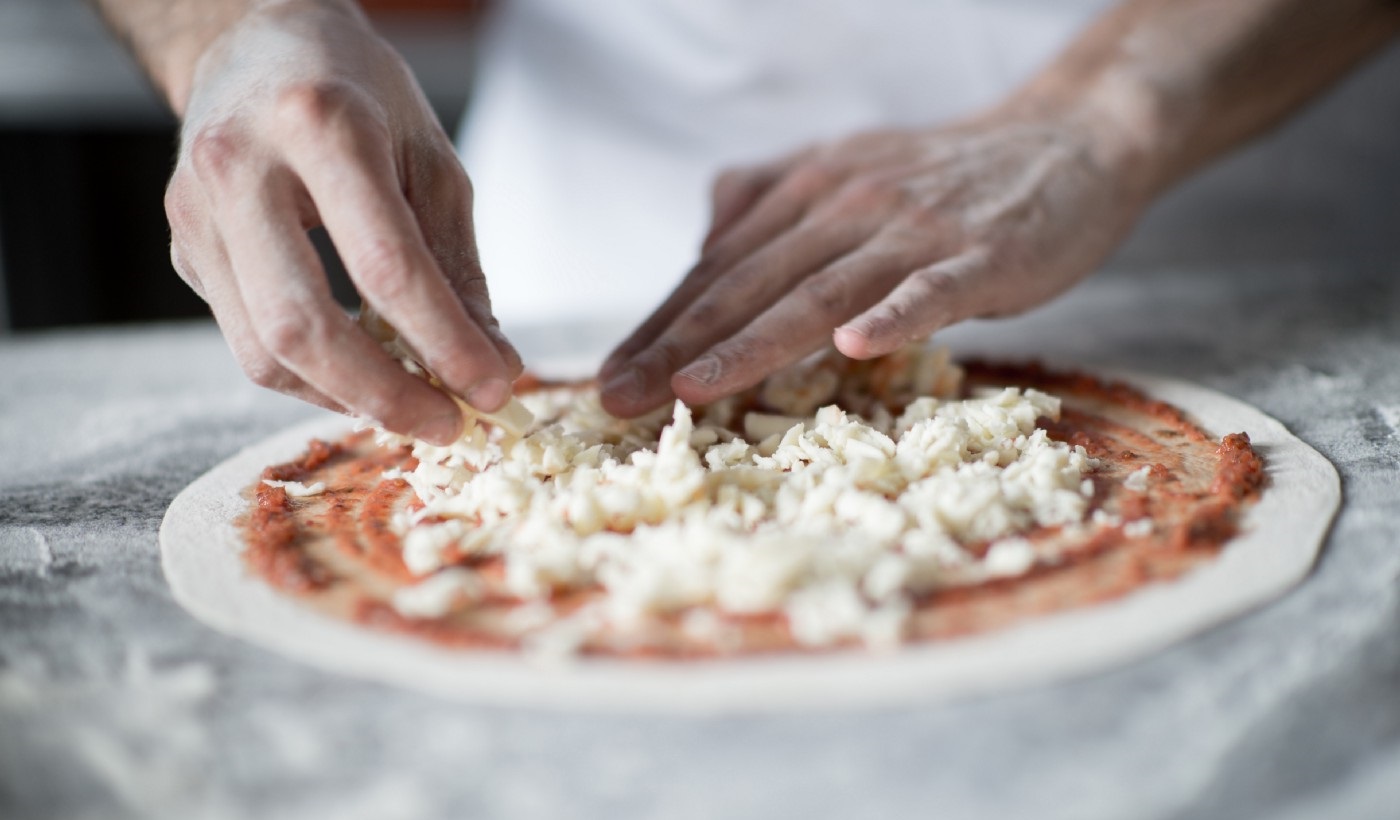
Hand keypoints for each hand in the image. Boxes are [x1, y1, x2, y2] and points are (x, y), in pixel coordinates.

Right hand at [163, 1, 518, 443]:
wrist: (254, 43)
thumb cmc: (357, 93)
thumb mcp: (430, 159)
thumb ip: (457, 266)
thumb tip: (491, 366)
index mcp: (318, 124)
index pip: (386, 266)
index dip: (444, 343)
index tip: (493, 389)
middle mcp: (239, 166)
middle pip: (303, 326)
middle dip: (385, 395)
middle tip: (447, 425)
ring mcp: (197, 212)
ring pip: (264, 352)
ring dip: (347, 397)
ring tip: (414, 405)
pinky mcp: (185, 249)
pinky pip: (248, 341)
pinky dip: (314, 376)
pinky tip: (364, 374)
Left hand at [599, 102, 1149, 416]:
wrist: (1065, 140)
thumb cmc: (944, 176)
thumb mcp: (844, 168)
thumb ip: (769, 197)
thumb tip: (705, 238)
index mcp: (807, 193)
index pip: (719, 269)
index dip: (660, 324)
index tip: (607, 378)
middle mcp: (846, 206)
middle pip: (749, 283)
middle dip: (676, 345)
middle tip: (617, 399)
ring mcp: (913, 231)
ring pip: (820, 291)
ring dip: (752, 342)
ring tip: (693, 389)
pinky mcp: (981, 256)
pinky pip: (931, 290)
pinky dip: (894, 317)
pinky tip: (857, 348)